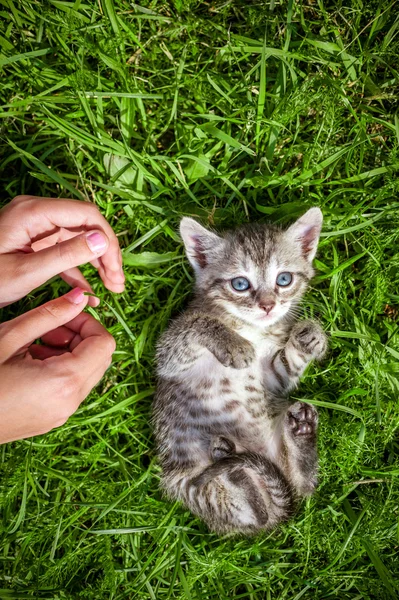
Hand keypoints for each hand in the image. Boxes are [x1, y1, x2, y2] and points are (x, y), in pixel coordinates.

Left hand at [0, 195, 124, 307]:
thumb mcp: (26, 272)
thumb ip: (65, 255)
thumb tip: (102, 241)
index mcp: (34, 212)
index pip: (86, 215)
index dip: (107, 240)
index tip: (115, 269)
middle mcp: (37, 213)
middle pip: (85, 226)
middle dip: (105, 254)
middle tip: (118, 283)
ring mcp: (35, 226)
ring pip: (78, 239)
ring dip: (95, 263)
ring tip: (112, 289)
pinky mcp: (33, 241)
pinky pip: (63, 251)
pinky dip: (77, 270)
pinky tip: (89, 291)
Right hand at [0, 288, 115, 442]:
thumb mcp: (10, 337)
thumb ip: (50, 314)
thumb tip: (80, 297)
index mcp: (65, 381)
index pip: (104, 343)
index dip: (89, 322)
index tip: (65, 314)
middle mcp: (70, 402)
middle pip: (100, 359)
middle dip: (80, 336)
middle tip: (48, 329)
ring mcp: (61, 414)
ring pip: (87, 374)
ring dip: (70, 353)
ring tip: (35, 344)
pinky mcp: (51, 420)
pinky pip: (72, 389)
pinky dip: (62, 370)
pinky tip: (31, 362)